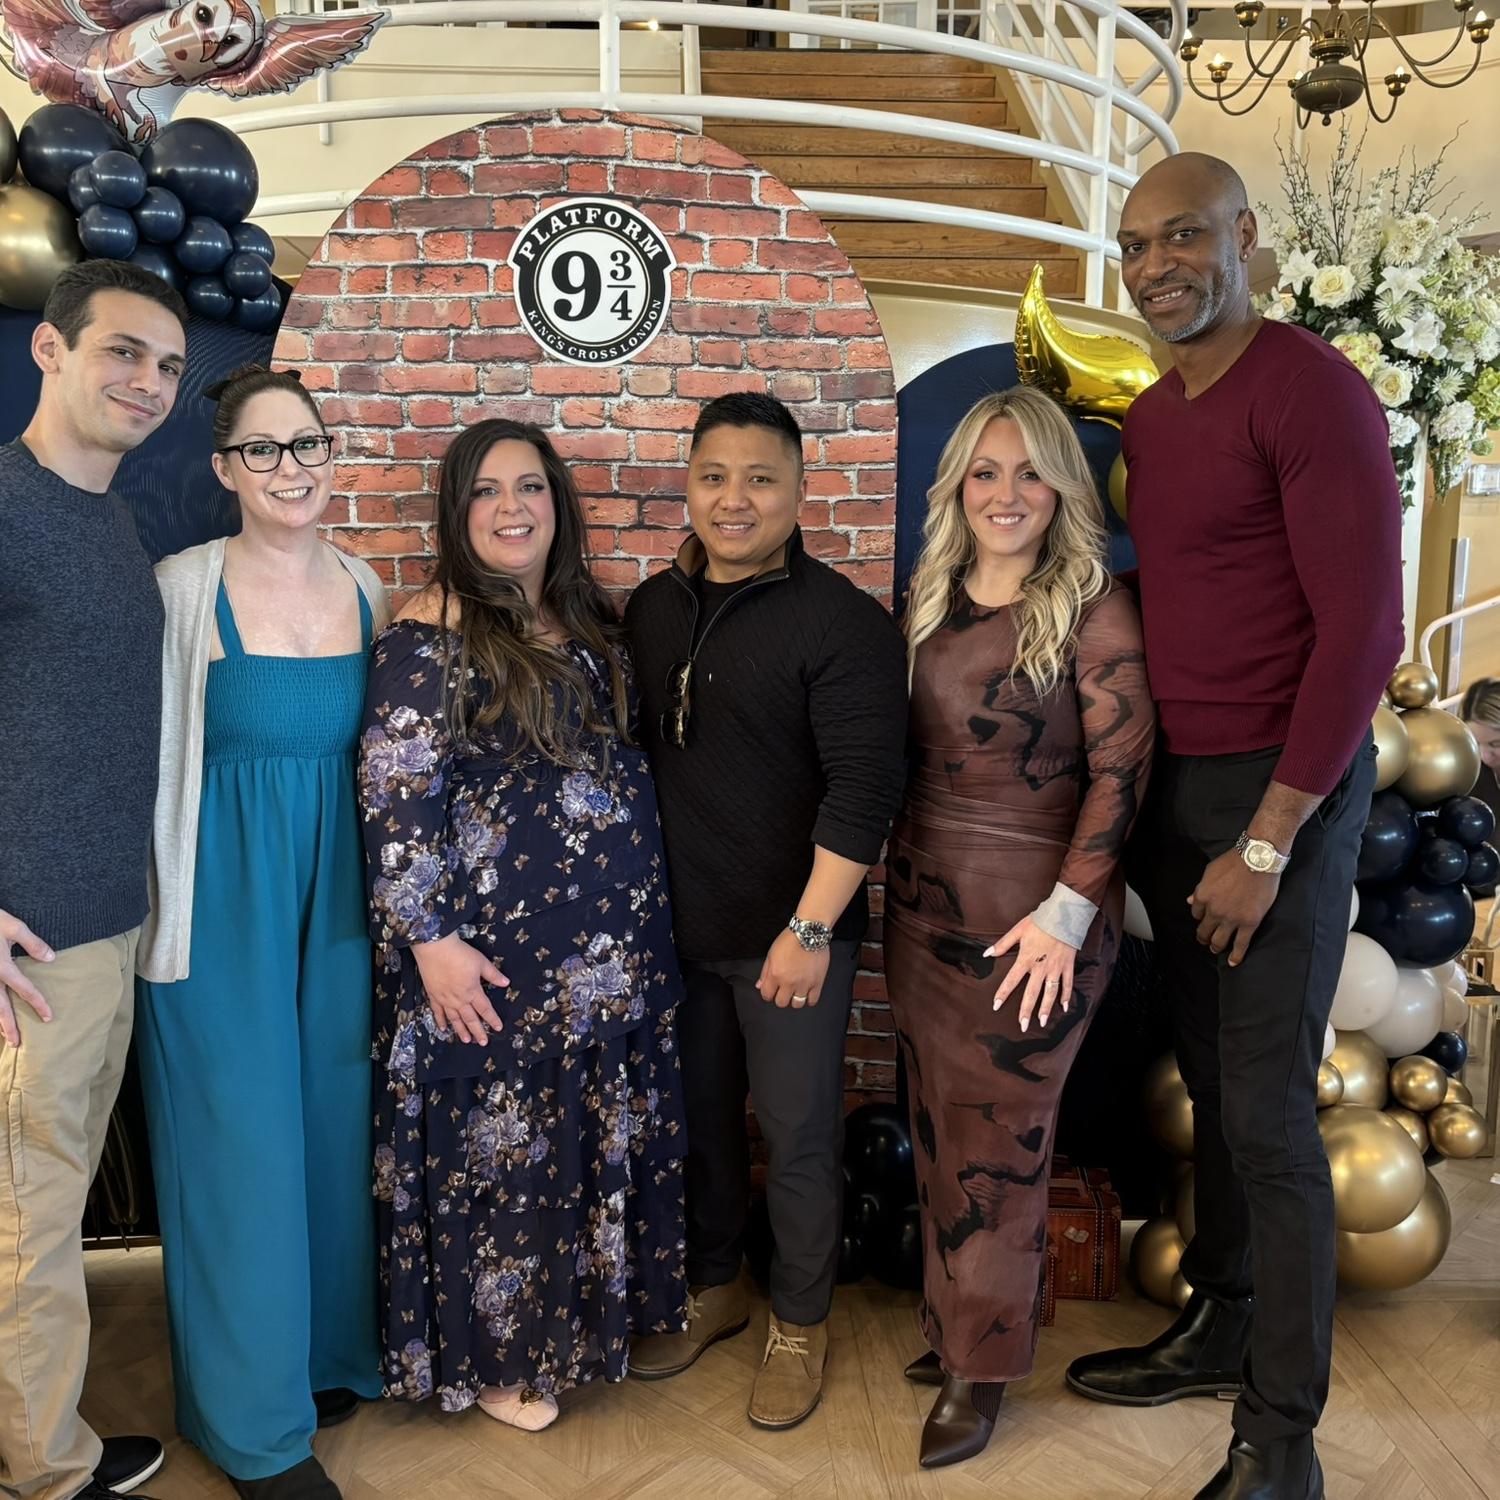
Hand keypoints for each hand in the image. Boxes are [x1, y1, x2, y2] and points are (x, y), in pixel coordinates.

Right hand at [1, 908, 54, 1048]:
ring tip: (4, 1038)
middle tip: (18, 1044)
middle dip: (9, 1026)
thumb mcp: (13, 926)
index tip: (49, 1017)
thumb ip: (32, 943)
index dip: (38, 1004)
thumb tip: (51, 959)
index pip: (25, 990)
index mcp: (2, 967)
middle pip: (0, 1007)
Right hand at [411, 931, 507, 1043]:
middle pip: (470, 1018)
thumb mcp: (481, 962)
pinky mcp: (433, 995)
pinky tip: (443, 1028)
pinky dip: (441, 1021)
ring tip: (466, 1040)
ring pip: (454, 1019)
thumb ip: (493, 974)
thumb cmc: (459, 954)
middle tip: (482, 1042)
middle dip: (478, 1031)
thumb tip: (505, 983)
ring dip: (461, 1030)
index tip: (498, 1027)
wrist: (435, 948)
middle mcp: (459, 999)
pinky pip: (437, 1012)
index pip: (485, 1009)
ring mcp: (445, 999)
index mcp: (472, 991)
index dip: (492, 1019)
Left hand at [757, 929, 831, 1009]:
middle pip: (781, 1003)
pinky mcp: (817, 983)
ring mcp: (804, 984)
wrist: (809, 932)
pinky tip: (807, 992)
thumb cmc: (790, 939)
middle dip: (780, 998)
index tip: (771, 990)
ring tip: (796, 991)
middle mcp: (789, 982)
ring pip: (797, 1004)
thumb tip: (760, 986)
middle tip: (784, 990)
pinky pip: (813, 1001)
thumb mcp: (771, 953)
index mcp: (775, 974)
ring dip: (794, 1000)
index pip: (767, 995)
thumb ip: (765, 972)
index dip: (768, 994)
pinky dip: (809, 999)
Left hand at [988, 918, 1074, 1030]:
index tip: (996, 1006)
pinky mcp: (1067, 966)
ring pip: (1050, 993)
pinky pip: (1067, 984)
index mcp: (1026, 959)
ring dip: (1045, 1009)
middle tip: (1022, 1026)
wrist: (1063, 915)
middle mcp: (1041, 967)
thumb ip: (1002, 944)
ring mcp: (1055, 968)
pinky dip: (1066, 996)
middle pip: (1032, 993)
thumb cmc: (1039, 921)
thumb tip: (987, 954)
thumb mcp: (1018, 930)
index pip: (1012, 980)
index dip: (1003, 993)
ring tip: (1041, 1022)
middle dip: (1026, 1011)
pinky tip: (1063, 1008)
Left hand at [1189, 849, 1280, 966]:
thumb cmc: (1234, 861)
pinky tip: (1233, 962)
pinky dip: (1236, 956)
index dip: (1201, 917)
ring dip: (1215, 947)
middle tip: (1205, 940)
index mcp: (1203, 896)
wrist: (1258, 859)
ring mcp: (1231, 918)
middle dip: (1203, 937)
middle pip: (1204, 930)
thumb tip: (1190, 902)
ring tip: (1215, 949)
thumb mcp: (1210, 871)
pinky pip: (1241, 944)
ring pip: (1219, 941)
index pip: (1196, 913)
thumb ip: (1200, 889)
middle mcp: (1214, 910)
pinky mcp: (1249, 923)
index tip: (1205, 919)